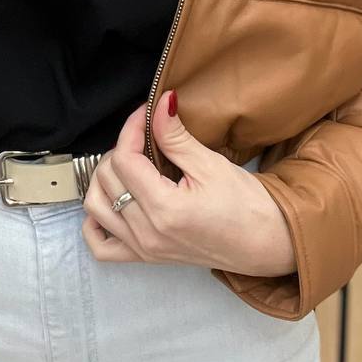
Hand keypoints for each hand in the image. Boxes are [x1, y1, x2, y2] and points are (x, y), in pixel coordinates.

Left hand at [80, 89, 296, 277]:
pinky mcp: (145, 257)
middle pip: (107, 179)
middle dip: (121, 148)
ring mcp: (143, 248)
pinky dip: (95, 221)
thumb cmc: (247, 206)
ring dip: (104, 179)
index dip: (131, 129)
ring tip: (129, 164)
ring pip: (96, 207)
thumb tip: (159, 104)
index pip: (125, 160)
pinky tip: (112, 200)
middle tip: (144, 135)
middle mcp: (147, 233)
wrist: (266, 242)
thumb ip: (176, 136)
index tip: (145, 114)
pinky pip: (100, 246)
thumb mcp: (211, 164)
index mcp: (165, 209)